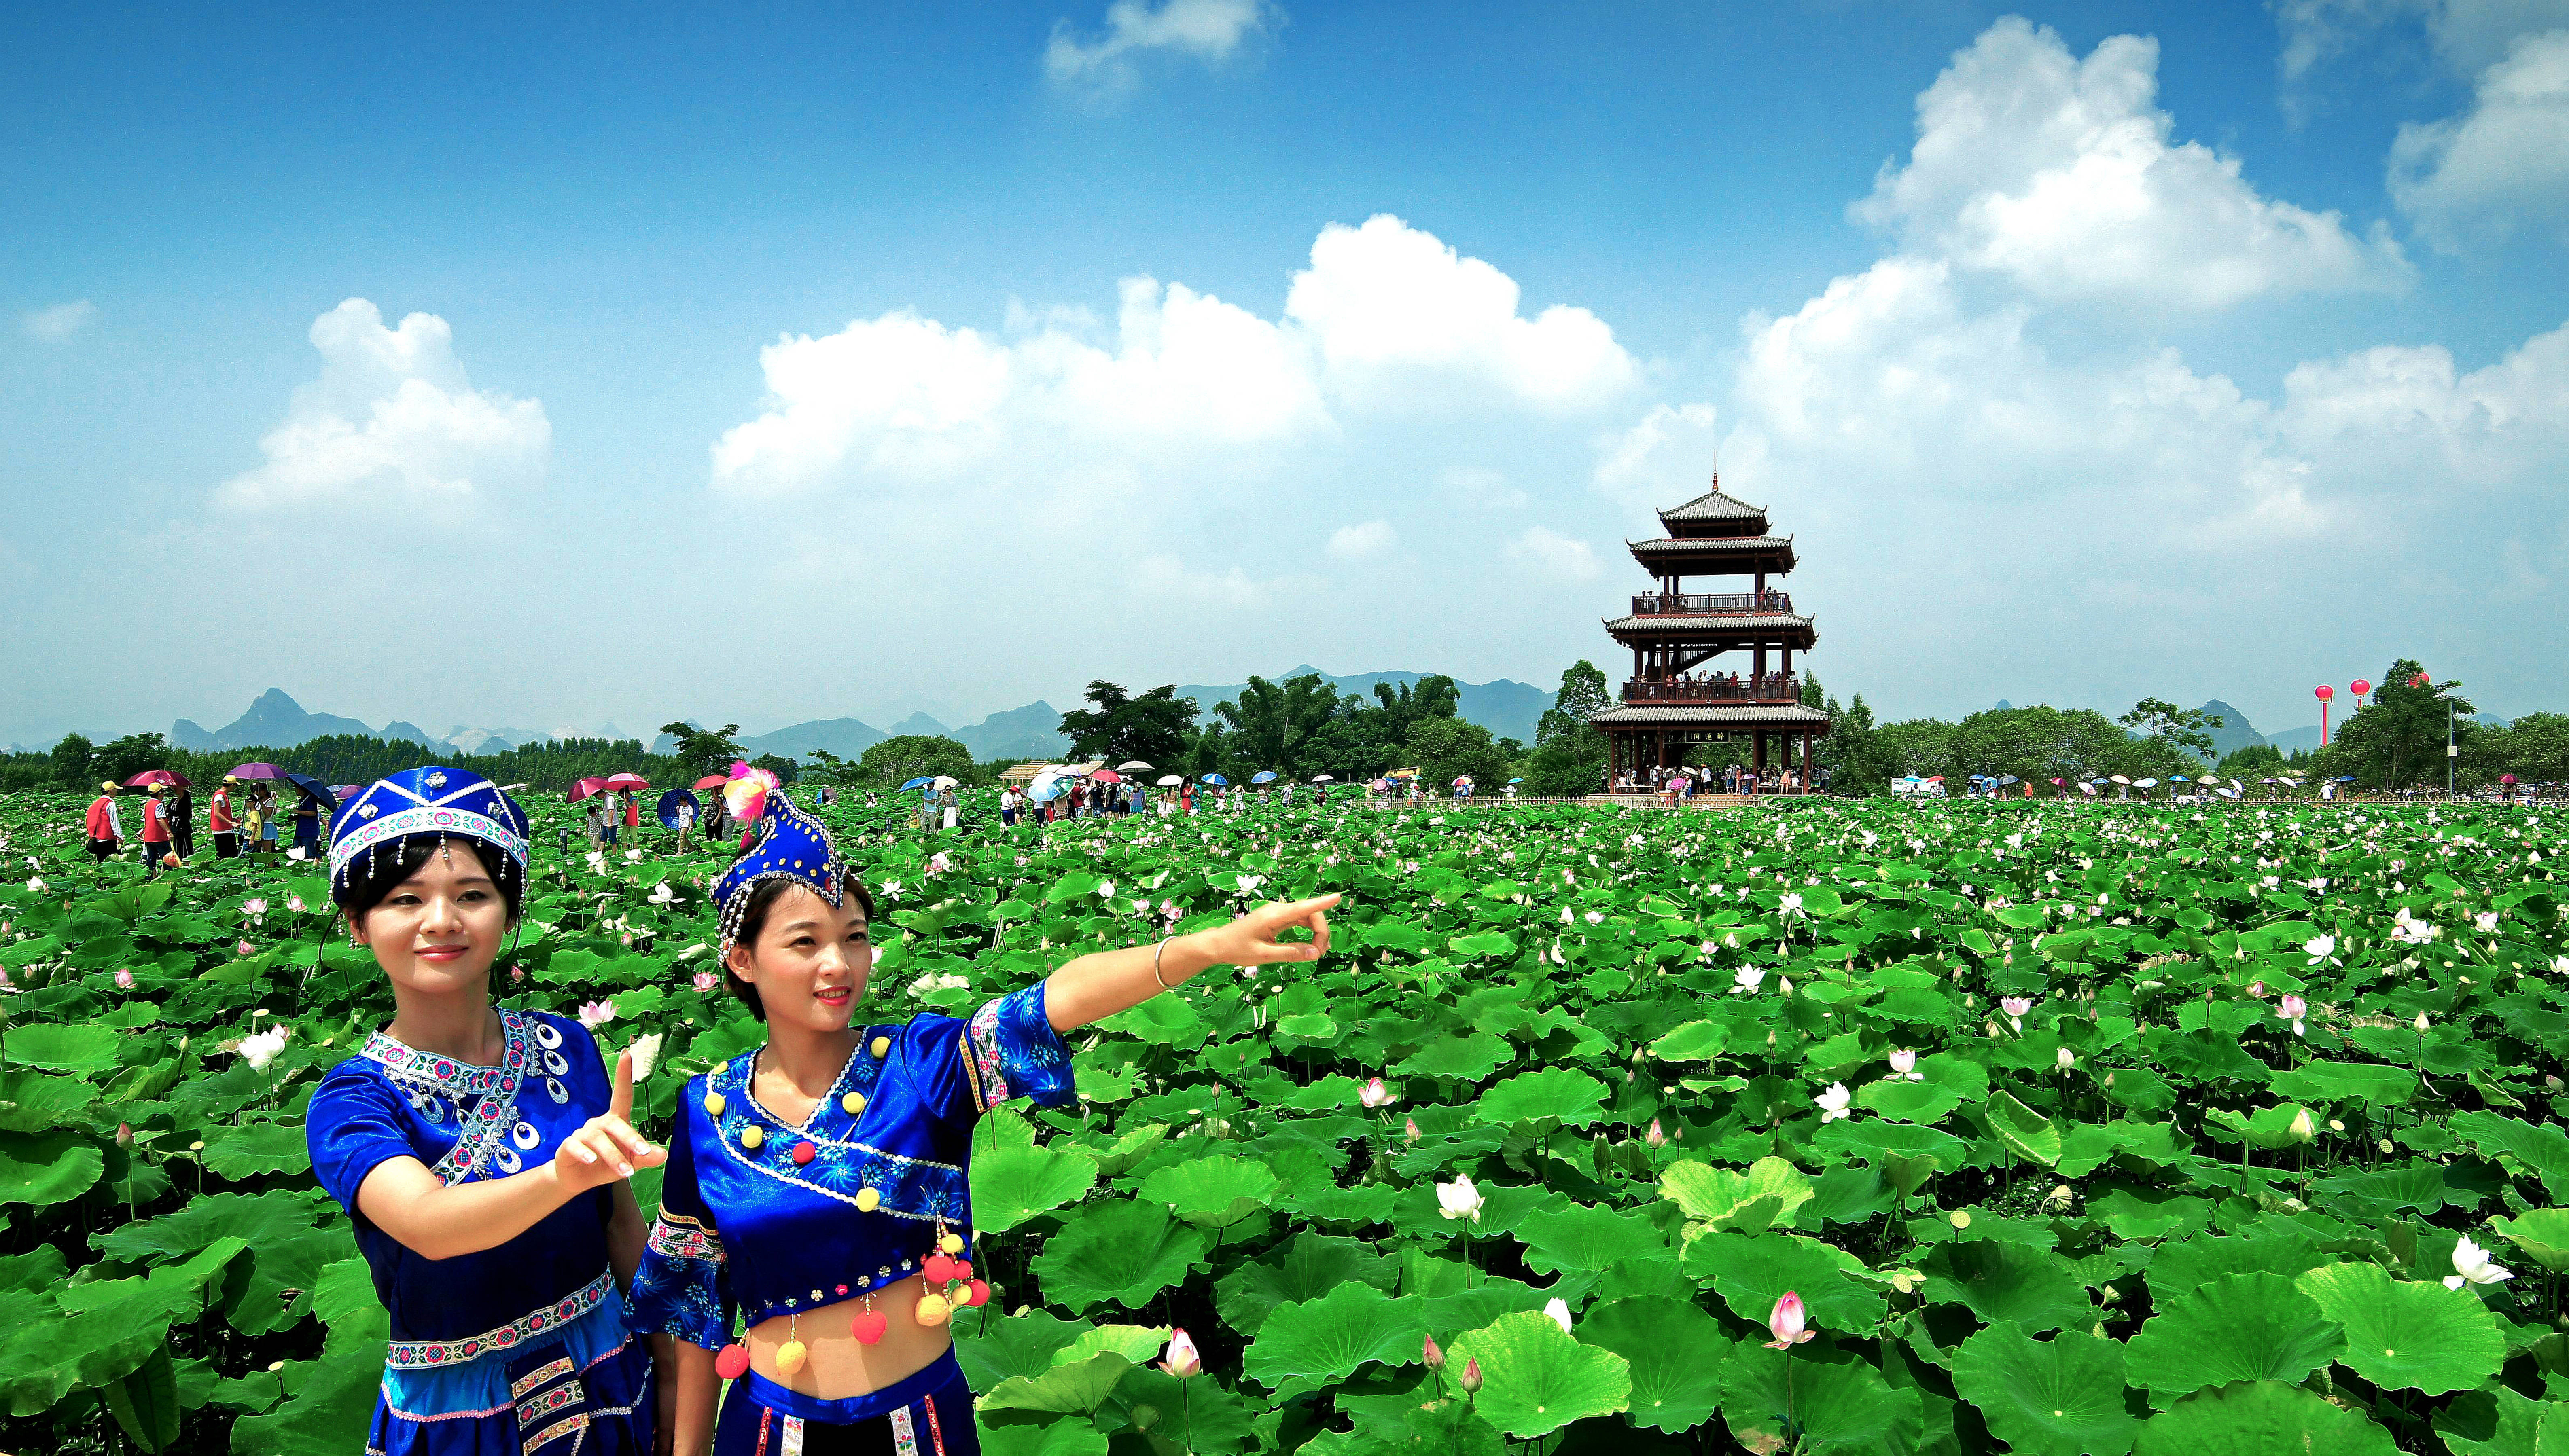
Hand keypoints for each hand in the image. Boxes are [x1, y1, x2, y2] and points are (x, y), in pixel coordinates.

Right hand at [554, 1049, 664, 1192]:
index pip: (621, 1095)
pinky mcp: (568, 1146)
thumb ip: (645, 1158)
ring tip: (625, 1171)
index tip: (627, 1054)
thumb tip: (663, 1155)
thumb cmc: (606, 1164)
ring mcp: (583, 1134)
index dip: (623, 1075)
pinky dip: (584, 1153)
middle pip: (614, 1123)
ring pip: (598, 1139)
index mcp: (616, 1121)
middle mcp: (599, 1123)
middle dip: (630, 1138)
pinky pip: (575, 1146)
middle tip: (643, 1152)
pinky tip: (591, 1161)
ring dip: (613, 1155)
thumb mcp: (629, 1162)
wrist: (577, 1179)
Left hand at [1188, 893, 1338, 973]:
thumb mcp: (1264, 955)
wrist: (1219, 944)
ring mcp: (1277, 913)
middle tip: (1320, 953)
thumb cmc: (1237, 949)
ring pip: (1306, 917)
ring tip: (1317, 952)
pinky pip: (1298, 920)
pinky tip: (1310, 945)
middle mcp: (1277, 910)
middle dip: (1320, 932)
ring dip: (1316, 932)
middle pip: (1309, 914)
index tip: (1338, 896)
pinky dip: (1308, 931)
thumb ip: (1291, 953)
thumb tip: (1315, 954)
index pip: (1303, 908)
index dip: (1322, 903)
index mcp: (1273, 916)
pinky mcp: (1277, 918)